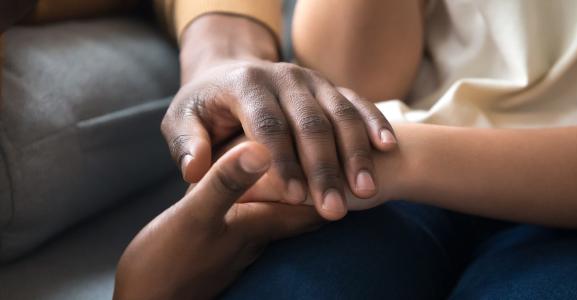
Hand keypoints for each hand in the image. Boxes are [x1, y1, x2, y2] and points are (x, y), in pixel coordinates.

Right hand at [113, 142, 323, 299]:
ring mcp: (241, 244)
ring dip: (293, 191)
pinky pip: (257, 217)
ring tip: (302, 164)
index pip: (312, 207)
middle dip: (319, 186)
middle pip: (303, 212)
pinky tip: (258, 189)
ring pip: (282, 214)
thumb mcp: (194, 217)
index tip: (348, 160)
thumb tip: (262, 148)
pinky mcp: (223, 246)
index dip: (333, 184)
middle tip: (334, 158)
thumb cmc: (165, 264)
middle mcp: (257, 236)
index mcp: (257, 225)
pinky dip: (266, 200)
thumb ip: (226, 183)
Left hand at [161, 15, 397, 220]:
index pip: (268, 124)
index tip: (296, 197)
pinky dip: (374, 123)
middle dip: (324, 168)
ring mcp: (311, 79)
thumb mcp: (183, 120)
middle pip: (310, 122)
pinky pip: (357, 102)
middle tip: (334, 208)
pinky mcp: (330, 85)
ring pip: (340, 114)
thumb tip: (195, 172)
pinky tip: (388, 148)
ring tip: (367, 191)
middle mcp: (283, 76)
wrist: (229, 69)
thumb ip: (188, 145)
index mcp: (246, 83)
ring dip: (355, 153)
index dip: (283, 161)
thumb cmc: (205, 106)